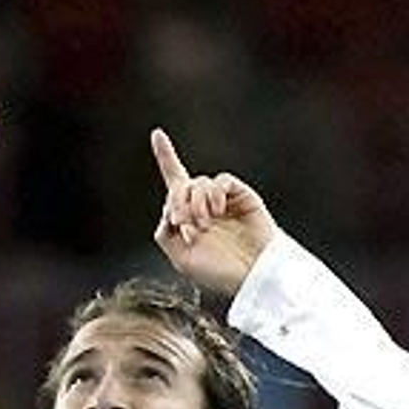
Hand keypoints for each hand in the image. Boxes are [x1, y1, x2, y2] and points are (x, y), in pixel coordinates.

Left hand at [150, 128, 276, 296]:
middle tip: (182, 222)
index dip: (166, 156)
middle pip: (179, 185)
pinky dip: (213, 195)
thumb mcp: (180, 258)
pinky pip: (221, 181)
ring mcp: (222, 198)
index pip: (175, 181)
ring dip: (195, 204)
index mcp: (188, 216)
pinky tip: (217, 212)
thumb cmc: (219, 272)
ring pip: (198, 183)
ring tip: (204, 226)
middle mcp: (204, 203)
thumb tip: (168, 211)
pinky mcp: (241, 195)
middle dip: (175, 202)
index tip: (157, 133)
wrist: (251, 274)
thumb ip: (165, 234)